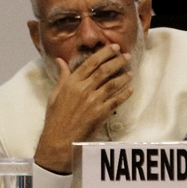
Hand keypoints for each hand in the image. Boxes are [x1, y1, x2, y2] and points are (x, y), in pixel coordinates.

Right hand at [34, 44, 133, 173]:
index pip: (91, 63)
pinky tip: (130, 90)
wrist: (59, 140)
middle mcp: (83, 89)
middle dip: (117, 61)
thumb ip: (62, 76)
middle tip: (127, 55)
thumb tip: (61, 60)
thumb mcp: (55, 94)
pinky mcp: (100, 113)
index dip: (104, 53)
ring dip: (124, 77)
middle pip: (104, 70)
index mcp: (72, 83)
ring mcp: (93, 101)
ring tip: (131, 72)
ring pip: (112, 84)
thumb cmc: (55, 118)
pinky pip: (116, 101)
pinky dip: (124, 94)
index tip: (114, 47)